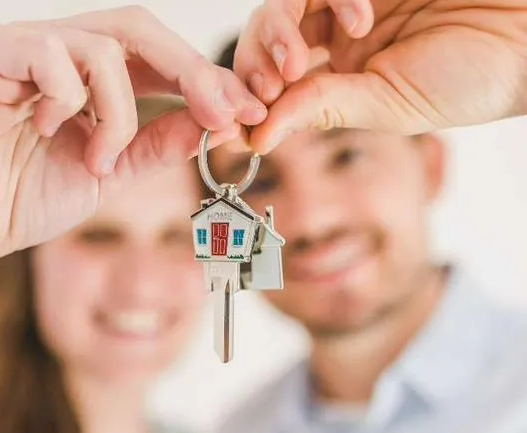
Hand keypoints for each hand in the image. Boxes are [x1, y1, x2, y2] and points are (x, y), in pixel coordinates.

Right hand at [0, 6, 266, 294]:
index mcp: (83, 79)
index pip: (154, 58)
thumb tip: (214, 123)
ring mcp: (16, 46)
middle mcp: (52, 52)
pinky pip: (51, 53)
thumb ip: (157, 144)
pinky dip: (69, 100)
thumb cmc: (26, 200)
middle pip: (137, 30)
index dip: (203, 80)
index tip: (246, 112)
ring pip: (102, 46)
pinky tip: (49, 132)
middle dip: (190, 73)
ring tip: (98, 161)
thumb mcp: (111, 173)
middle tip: (224, 112)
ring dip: (118, 114)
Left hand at [235, 0, 526, 152]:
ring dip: (279, 30)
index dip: (251, 97)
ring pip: (287, 2)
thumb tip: (257, 138)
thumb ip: (323, 110)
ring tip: (296, 60)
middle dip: (255, 62)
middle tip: (265, 85)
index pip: (277, 84)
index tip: (241, 119)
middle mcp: (339, 38)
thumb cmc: (471, 79)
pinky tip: (360, 18)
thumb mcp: (387, 106)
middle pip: (268, 38)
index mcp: (341, 80)